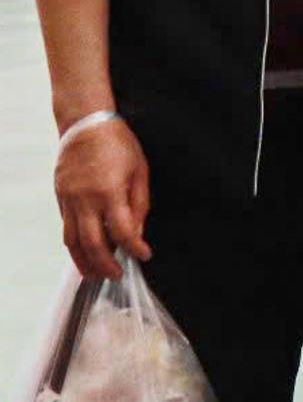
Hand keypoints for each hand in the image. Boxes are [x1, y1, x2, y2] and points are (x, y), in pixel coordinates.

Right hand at [55, 115, 150, 280]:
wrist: (85, 125)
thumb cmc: (118, 145)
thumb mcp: (140, 171)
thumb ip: (139, 204)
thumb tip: (137, 233)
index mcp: (110, 192)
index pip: (123, 231)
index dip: (135, 248)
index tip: (144, 256)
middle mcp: (85, 200)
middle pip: (92, 243)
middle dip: (105, 264)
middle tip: (117, 276)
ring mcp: (69, 200)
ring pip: (72, 240)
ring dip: (83, 262)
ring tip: (95, 275)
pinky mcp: (60, 199)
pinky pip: (65, 228)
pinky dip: (74, 245)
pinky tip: (83, 254)